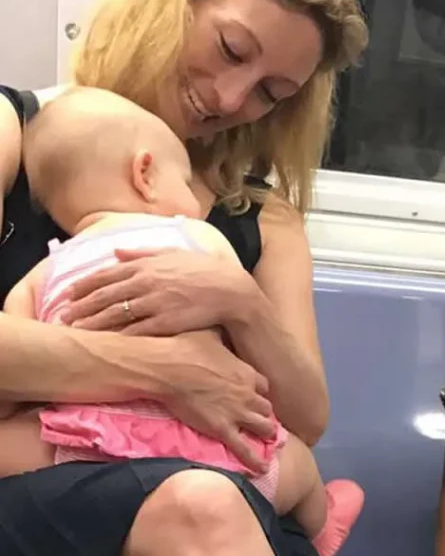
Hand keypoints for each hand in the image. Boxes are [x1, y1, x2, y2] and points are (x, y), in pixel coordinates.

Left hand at [62, 248, 255, 335]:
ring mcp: (154, 303)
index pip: (107, 274)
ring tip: (77, 331)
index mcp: (146, 265)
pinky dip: (117, 336)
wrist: (231, 290)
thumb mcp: (174, 253)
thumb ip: (143, 252)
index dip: (85, 284)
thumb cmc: (205, 270)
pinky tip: (105, 341)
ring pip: (115, 315)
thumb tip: (116, 251)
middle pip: (105, 296)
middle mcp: (146, 283)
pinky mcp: (165, 322)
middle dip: (82, 306)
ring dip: (93, 323)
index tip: (69, 293)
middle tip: (64, 315)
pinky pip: (135, 331)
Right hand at [157, 331, 276, 470]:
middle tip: (266, 421)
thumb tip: (217, 326)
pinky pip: (243, 448)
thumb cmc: (185, 348)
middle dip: (265, 414)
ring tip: (270, 442)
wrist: (168, 368)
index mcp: (246, 372)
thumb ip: (220, 338)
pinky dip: (254, 460)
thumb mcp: (210, 335)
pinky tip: (262, 468)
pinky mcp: (222, 429)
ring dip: (266, 433)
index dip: (260, 392)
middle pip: (265, 407)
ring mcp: (237, 413)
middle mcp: (248, 394)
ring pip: (262, 426)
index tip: (257, 395)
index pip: (263, 386)